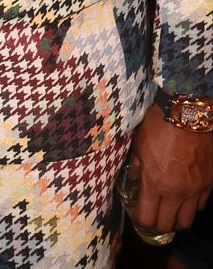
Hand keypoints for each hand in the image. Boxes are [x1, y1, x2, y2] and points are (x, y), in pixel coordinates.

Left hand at [131, 101, 212, 232]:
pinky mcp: (209, 183)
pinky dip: (192, 204)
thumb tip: (132, 181)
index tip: (139, 212)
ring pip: (186, 221)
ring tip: (171, 209)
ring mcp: (194, 190)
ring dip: (176, 218)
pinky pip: (200, 205)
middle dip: (158, 223)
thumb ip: (135, 167)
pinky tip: (185, 194)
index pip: (146, 218)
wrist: (187, 112)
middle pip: (167, 225)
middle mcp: (175, 192)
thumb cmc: (158, 125)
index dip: (140, 219)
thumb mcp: (139, 144)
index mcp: (154, 183)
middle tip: (154, 214)